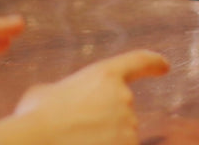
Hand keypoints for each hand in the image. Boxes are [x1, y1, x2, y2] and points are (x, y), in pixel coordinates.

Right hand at [9, 49, 168, 144]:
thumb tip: (58, 100)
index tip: (164, 67)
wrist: (35, 143)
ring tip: (73, 142)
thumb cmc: (34, 118)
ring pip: (121, 136)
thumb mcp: (45, 93)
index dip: (153, 63)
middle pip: (122, 111)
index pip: (139, 62)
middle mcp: (123, 98)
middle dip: (103, 122)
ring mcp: (127, 127)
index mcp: (105, 76)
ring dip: (104, 141)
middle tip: (73, 131)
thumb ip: (64, 92)